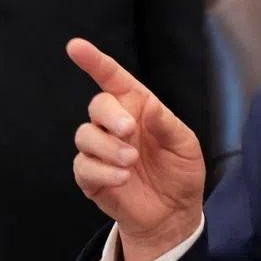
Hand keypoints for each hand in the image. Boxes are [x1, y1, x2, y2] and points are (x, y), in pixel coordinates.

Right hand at [68, 38, 204, 260]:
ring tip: (131, 163)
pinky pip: (83, 166)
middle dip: (110, 116)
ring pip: (85, 135)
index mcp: (138, 108)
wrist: (173, 213)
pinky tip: (123, 179)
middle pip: (97, 105)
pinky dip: (102, 171)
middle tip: (129, 132)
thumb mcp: (185, 145)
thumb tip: (147, 105)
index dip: (94, 61)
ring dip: (107, 147)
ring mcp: (100, 150)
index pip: (112, 79)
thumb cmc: (180, 172)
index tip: (75, 46)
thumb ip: (167, 123)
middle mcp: (115, 125)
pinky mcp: (90, 176)